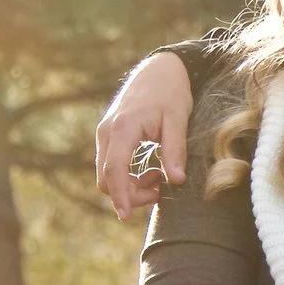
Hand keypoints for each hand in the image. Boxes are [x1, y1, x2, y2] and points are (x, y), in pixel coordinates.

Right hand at [95, 50, 197, 220]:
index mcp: (123, 128)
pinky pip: (112, 164)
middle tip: (160, 190)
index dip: (119, 195)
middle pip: (106, 178)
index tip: (126, 216)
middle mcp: (107, 132)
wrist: (160, 69)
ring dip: (130, 185)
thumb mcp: (178, 118)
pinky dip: (128, 175)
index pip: (114, 170)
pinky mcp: (109, 135)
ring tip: (159, 178)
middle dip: (129, 194)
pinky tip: (151, 170)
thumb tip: (175, 180)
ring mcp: (105, 133)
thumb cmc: (171, 91)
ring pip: (107, 173)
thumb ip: (175, 149)